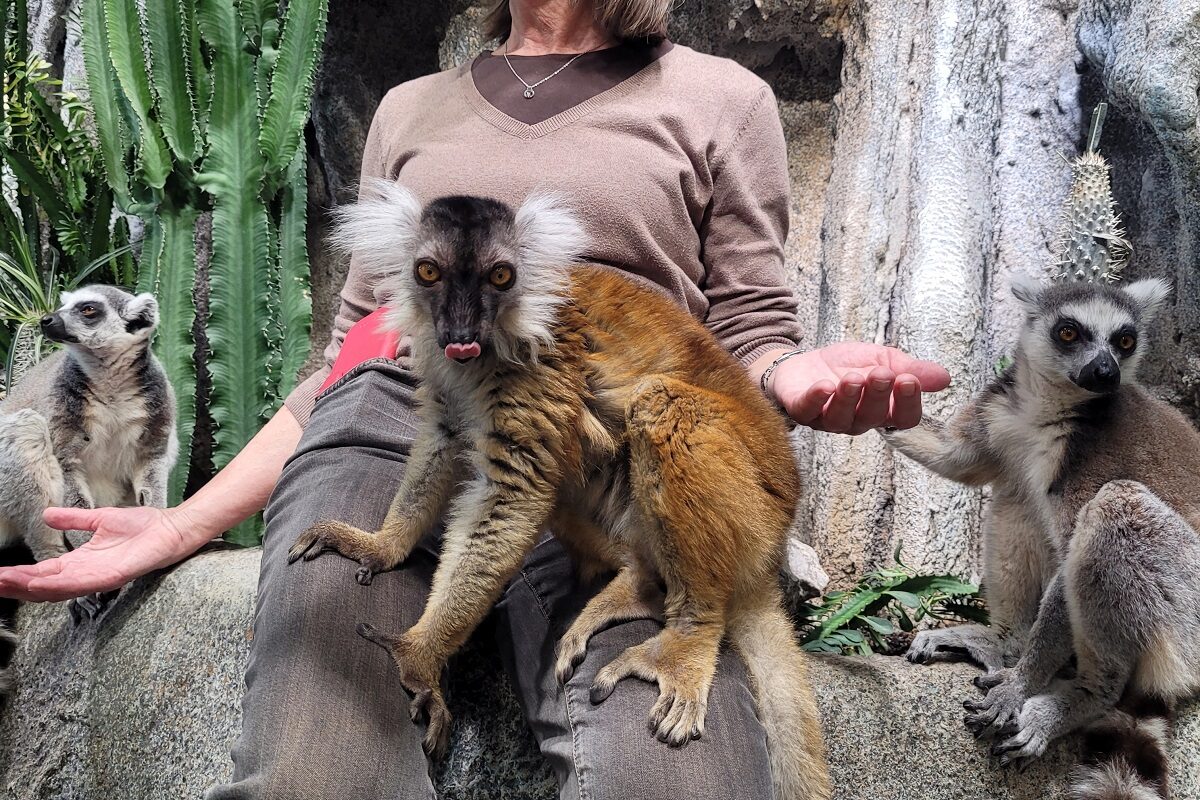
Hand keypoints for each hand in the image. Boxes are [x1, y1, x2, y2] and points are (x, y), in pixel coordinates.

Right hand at [0, 506, 203, 601]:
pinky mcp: (115, 575)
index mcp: (80, 561)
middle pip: (44, 586)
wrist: (171, 528)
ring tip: (8, 583)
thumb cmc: (142, 526)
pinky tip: (42, 582)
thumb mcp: (100, 520)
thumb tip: (47, 515)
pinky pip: (84, 583)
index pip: (42, 572)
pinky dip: (61, 584)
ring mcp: (99, 577)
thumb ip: (74, 520)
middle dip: (17, 586)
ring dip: (32, 587)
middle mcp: (86, 573)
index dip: (19, 575)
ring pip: (59, 589)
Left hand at [770, 342, 950, 433]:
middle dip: (878, 395)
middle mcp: (856, 421)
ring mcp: (827, 420)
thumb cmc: (846, 366)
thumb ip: (910, 368)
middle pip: (873, 417)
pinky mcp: (801, 411)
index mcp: (881, 411)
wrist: (803, 363)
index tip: (909, 380)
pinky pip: (808, 411)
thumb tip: (945, 377)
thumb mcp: (883, 359)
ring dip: (849, 398)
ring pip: (842, 418)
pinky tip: (824, 386)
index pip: (903, 418)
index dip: (907, 403)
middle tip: (881, 373)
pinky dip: (816, 399)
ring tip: (853, 378)